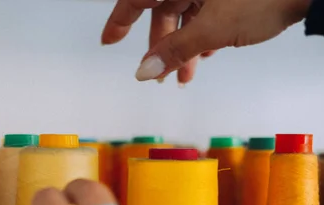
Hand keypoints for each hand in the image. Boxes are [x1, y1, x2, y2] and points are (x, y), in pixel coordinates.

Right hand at [102, 0, 310, 83]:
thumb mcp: (214, 27)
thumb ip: (176, 49)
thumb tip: (144, 71)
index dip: (120, 20)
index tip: (109, 41)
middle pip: (163, 9)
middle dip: (160, 45)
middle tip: (158, 75)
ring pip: (186, 14)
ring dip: (184, 47)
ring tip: (185, 76)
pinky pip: (206, 13)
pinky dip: (204, 35)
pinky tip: (208, 54)